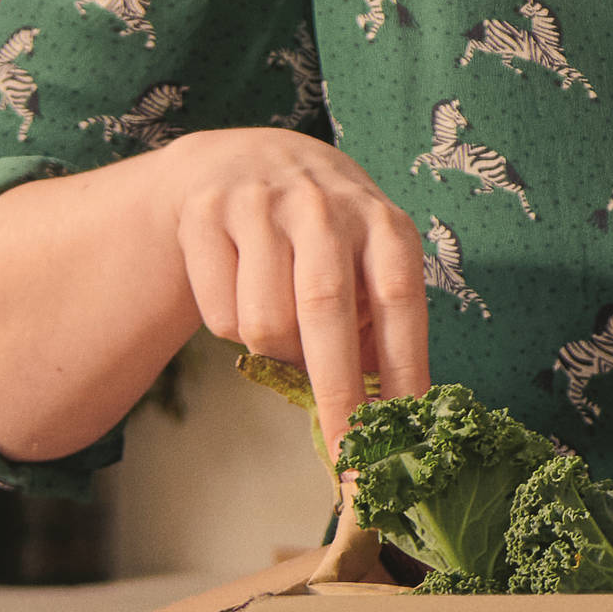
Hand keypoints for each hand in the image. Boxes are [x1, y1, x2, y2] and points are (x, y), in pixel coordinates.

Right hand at [148, 129, 431, 470]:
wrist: (244, 159)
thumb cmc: (324, 234)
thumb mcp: (366, 261)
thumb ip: (378, 328)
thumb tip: (389, 412)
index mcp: (382, 223)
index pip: (400, 304)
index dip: (404, 371)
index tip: (404, 433)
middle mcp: (326, 207)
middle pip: (325, 311)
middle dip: (336, 393)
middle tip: (345, 452)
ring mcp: (263, 206)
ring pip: (264, 323)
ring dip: (274, 353)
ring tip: (282, 327)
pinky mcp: (208, 215)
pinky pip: (219, 314)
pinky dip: (231, 328)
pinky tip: (242, 291)